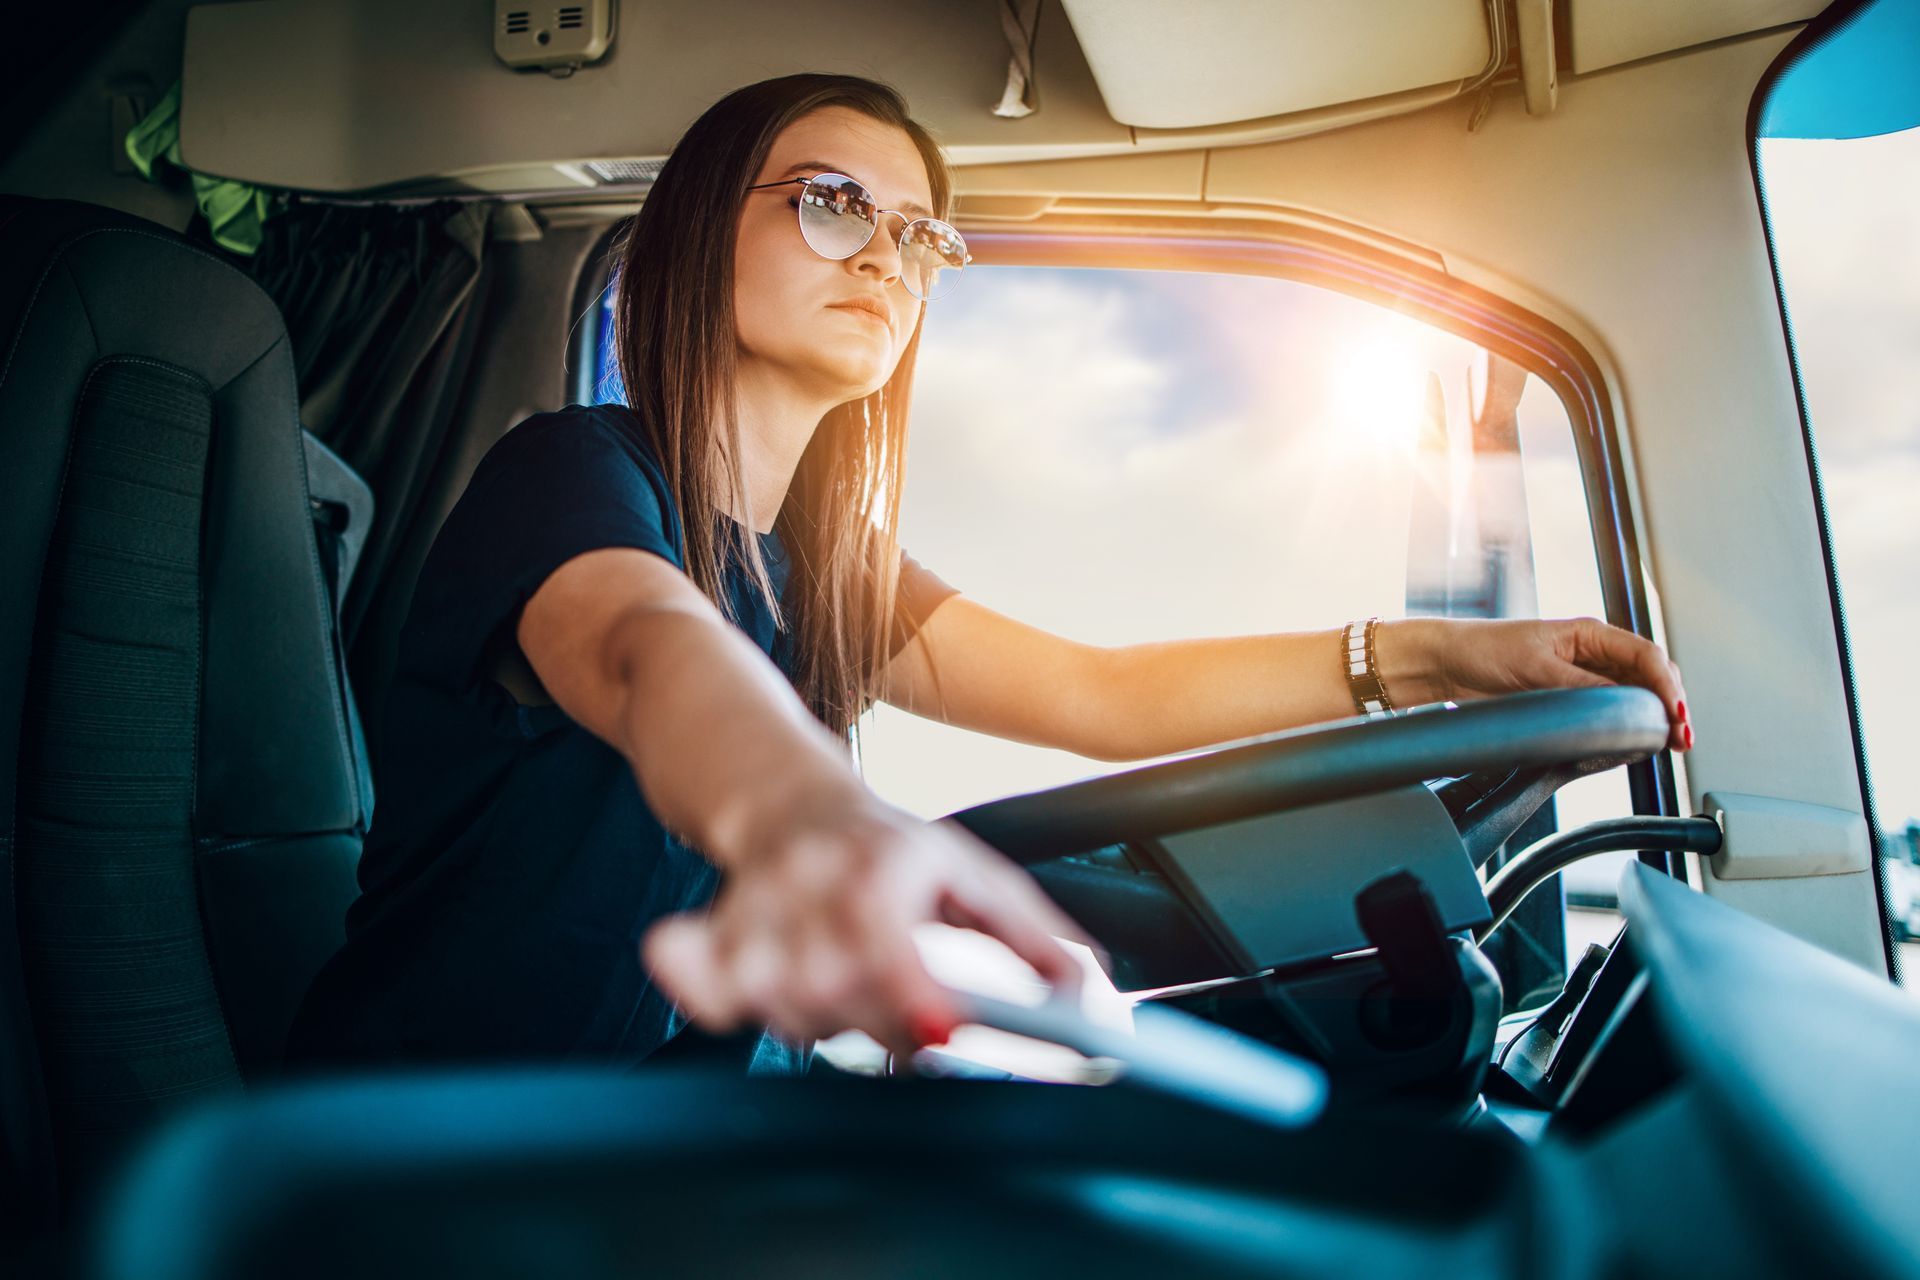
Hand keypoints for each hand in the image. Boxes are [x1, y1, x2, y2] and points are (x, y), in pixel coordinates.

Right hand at [641, 795, 1095, 1060]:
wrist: (782, 789)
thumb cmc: (888, 844)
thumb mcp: (969, 871)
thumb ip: (1030, 934)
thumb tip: (1086, 991)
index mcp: (882, 869)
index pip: (889, 956)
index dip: (915, 1004)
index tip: (946, 1028)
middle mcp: (811, 882)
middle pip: (839, 999)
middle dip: (879, 1022)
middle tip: (903, 1004)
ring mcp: (754, 904)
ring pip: (782, 1007)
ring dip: (819, 1019)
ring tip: (842, 986)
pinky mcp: (710, 927)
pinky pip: (706, 988)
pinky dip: (721, 998)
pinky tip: (755, 990)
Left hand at [1380, 616, 1692, 752]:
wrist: (1444, 669)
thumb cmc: (1482, 651)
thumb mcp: (1535, 666)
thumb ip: (1580, 684)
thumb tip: (1622, 703)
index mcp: (1590, 636)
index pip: (1646, 657)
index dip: (1667, 686)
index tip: (1676, 712)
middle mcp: (1594, 658)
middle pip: (1650, 680)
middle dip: (1671, 706)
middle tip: (1681, 738)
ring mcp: (1584, 684)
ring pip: (1635, 702)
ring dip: (1654, 722)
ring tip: (1669, 744)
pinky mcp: (1570, 708)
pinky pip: (1610, 719)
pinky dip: (1628, 732)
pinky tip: (1637, 745)